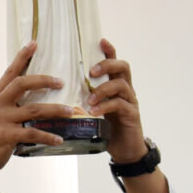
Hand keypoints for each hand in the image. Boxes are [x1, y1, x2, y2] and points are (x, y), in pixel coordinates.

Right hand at [0, 42, 71, 175]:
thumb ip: (9, 103)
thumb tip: (34, 96)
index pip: (10, 72)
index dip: (22, 57)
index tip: (34, 44)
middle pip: (22, 83)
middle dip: (44, 80)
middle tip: (61, 82)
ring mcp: (2, 120)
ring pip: (34, 109)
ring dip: (55, 110)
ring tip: (70, 111)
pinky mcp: (7, 136)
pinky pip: (33, 134)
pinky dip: (48, 136)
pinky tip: (59, 139)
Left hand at [87, 39, 145, 163]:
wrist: (126, 151)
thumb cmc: (108, 129)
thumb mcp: (95, 110)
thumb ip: (85, 99)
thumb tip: (59, 92)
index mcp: (116, 86)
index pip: (115, 63)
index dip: (109, 51)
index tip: (100, 41)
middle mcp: (126, 91)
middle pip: (123, 67)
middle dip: (107, 65)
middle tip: (91, 72)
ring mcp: (131, 102)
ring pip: (121, 85)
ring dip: (103, 89)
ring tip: (89, 98)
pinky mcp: (132, 115)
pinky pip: (120, 105)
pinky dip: (106, 106)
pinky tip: (94, 112)